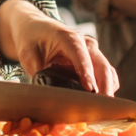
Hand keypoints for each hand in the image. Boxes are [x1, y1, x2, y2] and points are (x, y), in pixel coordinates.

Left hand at [0, 0, 118, 95]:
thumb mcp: (28, 54)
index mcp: (68, 37)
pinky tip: (101, 101)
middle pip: (100, 64)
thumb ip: (37, 71)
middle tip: (103, 105)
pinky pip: (106, 73)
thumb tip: (45, 92)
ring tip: (103, 107)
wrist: (36, 28)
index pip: (81, 55)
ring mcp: (92, 51)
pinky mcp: (94, 59)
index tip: (91, 90)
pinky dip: (106, 86)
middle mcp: (85, 43)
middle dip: (104, 85)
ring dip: (107, 88)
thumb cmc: (32, 40)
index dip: (86, 73)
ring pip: (106, 70)